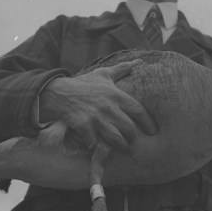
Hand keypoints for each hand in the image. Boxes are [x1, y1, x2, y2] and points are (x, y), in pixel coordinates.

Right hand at [39, 60, 157, 151]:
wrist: (58, 92)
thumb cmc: (83, 84)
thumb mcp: (103, 74)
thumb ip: (122, 69)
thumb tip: (140, 61)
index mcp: (115, 94)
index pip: (138, 110)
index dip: (148, 122)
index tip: (153, 131)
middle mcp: (108, 107)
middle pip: (129, 128)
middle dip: (133, 138)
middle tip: (135, 142)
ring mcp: (96, 118)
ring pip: (115, 138)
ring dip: (121, 146)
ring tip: (124, 149)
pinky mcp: (84, 126)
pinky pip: (95, 142)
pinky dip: (97, 147)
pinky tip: (98, 147)